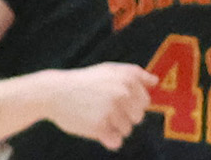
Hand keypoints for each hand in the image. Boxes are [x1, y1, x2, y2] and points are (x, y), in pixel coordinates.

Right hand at [40, 63, 157, 151]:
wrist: (55, 92)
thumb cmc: (86, 82)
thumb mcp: (111, 70)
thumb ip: (136, 74)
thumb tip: (155, 82)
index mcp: (128, 79)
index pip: (145, 102)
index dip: (132, 105)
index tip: (117, 103)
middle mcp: (122, 93)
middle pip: (138, 118)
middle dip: (124, 117)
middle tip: (106, 111)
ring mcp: (111, 110)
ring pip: (127, 130)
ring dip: (114, 128)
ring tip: (98, 117)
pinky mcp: (99, 126)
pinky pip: (116, 141)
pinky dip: (109, 140)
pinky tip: (98, 130)